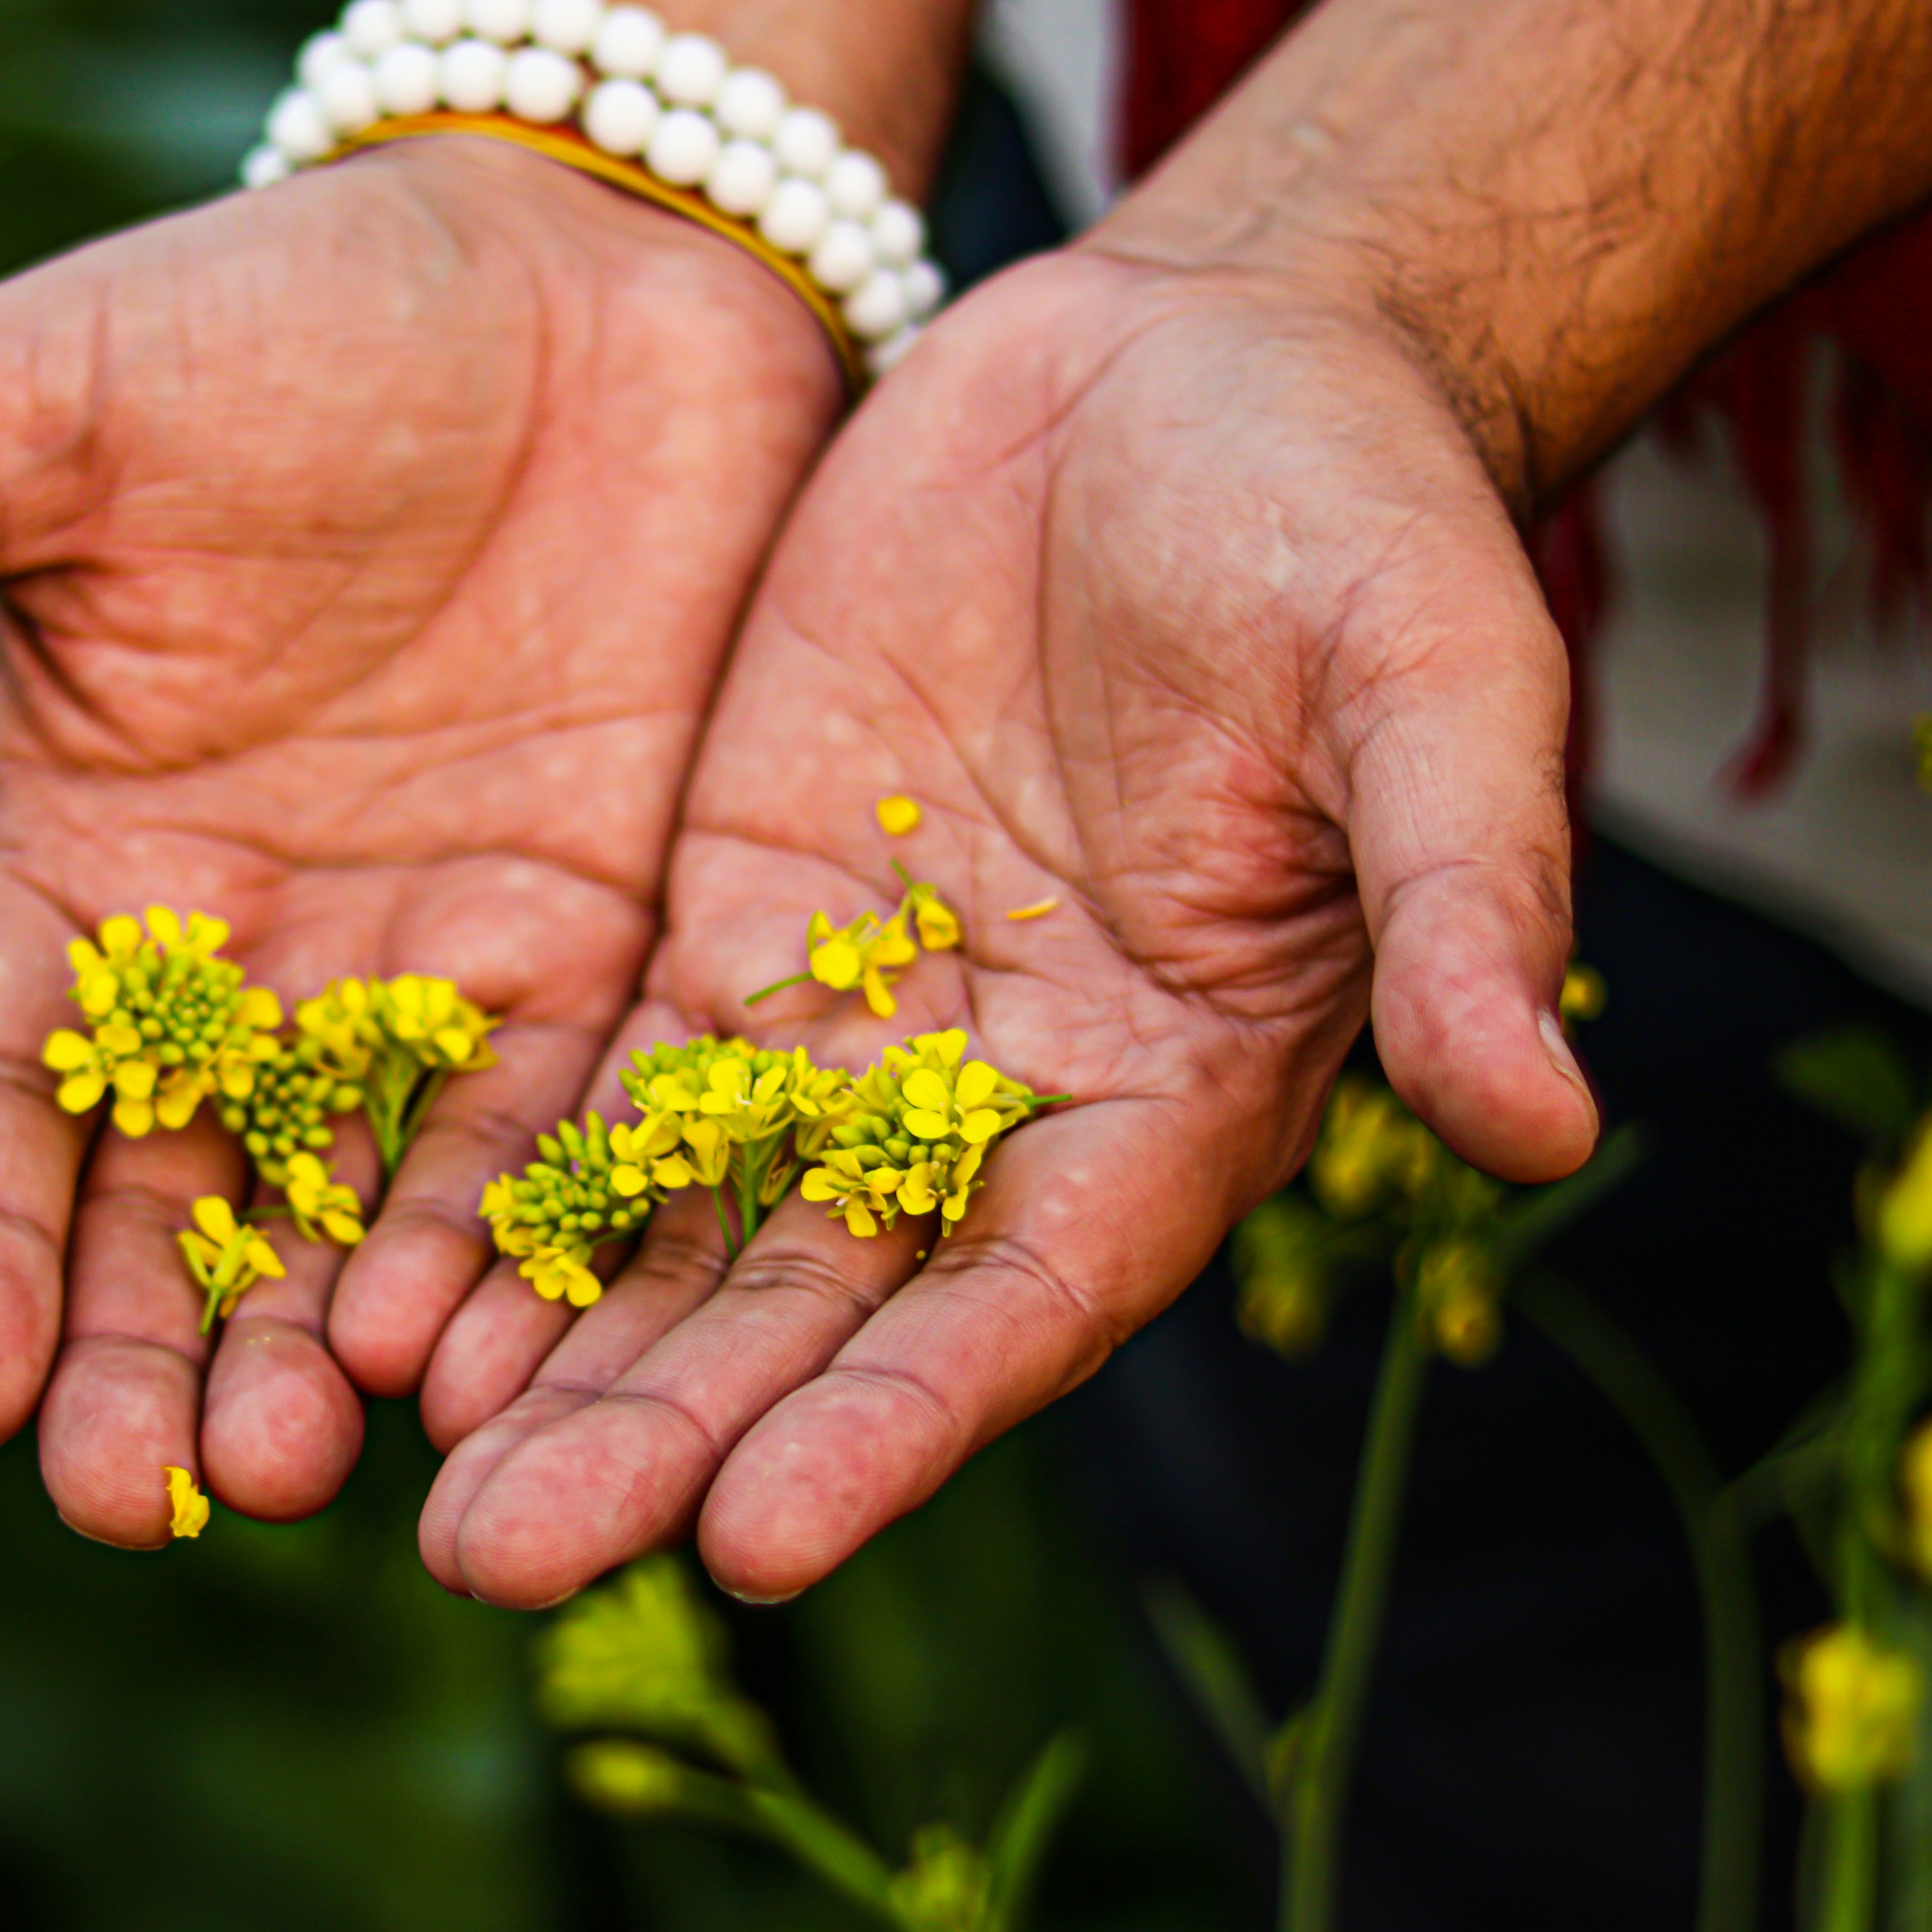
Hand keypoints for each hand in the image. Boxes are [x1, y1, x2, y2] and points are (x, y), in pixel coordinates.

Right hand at [0, 138, 837, 1541]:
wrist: (588, 248)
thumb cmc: (277, 308)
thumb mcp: (35, 406)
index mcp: (75, 856)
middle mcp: (239, 952)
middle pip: (164, 1208)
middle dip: (136, 1363)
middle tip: (123, 1505)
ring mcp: (421, 964)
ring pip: (351, 1215)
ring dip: (317, 1354)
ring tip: (292, 1477)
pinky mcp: (601, 945)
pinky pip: (547, 1140)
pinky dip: (512, 1256)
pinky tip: (487, 1368)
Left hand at [412, 244, 1600, 1606]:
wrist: (1196, 368)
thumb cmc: (1359, 524)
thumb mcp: (1437, 685)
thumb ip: (1464, 903)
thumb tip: (1543, 1129)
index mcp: (1171, 1105)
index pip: (1020, 1311)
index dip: (895, 1428)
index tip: (759, 1541)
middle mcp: (997, 1114)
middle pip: (816, 1318)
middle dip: (664, 1441)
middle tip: (498, 1563)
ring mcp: (849, 1030)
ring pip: (686, 1237)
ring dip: (560, 1367)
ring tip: (420, 1497)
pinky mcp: (727, 926)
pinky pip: (605, 1091)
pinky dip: (508, 1196)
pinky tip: (389, 1300)